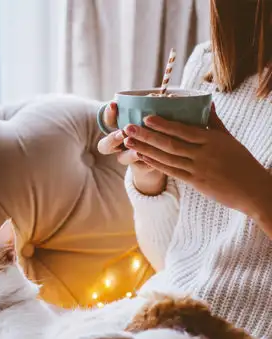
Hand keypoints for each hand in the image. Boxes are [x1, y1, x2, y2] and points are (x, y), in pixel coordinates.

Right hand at [97, 102, 166, 195]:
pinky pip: (140, 167)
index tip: (114, 104)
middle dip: (113, 138)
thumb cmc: (154, 130)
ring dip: (130, 154)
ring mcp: (126, 158)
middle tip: (123, 133)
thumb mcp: (151, 118)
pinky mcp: (139, 168)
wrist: (159, 155)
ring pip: (122, 158)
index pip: (108, 120)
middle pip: (105, 146)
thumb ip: (151, 110)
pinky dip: (148, 163)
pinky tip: (155, 161)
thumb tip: (167, 96)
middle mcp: (118, 145)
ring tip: (139, 152)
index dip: (109, 113)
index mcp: (118, 128)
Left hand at [122, 104, 271, 216]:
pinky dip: (155, 164)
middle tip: (127, 127)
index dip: (163, 124)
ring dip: (145, 149)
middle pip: (170, 143)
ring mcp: (198, 169)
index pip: (183, 130)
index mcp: (212, 139)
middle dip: (146, 135)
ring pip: (167, 158)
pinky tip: (142, 157)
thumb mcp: (230, 140)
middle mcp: (203, 154)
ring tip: (128, 141)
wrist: (253, 190)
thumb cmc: (242, 162)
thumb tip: (208, 104)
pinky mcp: (195, 182)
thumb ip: (215, 123)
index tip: (146, 117)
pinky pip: (171, 172)